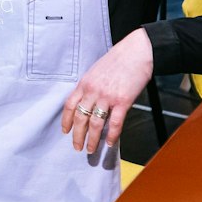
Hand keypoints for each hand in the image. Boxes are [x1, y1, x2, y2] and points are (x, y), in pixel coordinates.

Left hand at [61, 29, 154, 154]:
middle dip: (77, 135)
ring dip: (92, 139)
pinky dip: (112, 135)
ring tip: (91, 149)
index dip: (66, 120)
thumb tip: (89, 102)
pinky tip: (110, 143)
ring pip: (96, 124)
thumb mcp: (96, 70)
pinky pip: (115, 123)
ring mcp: (107, 97)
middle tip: (77, 147)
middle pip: (80, 118)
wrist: (137, 51)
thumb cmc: (118, 59)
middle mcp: (93, 91)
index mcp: (85, 83)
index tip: (65, 131)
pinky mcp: (123, 101)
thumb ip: (91, 86)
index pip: (70, 105)